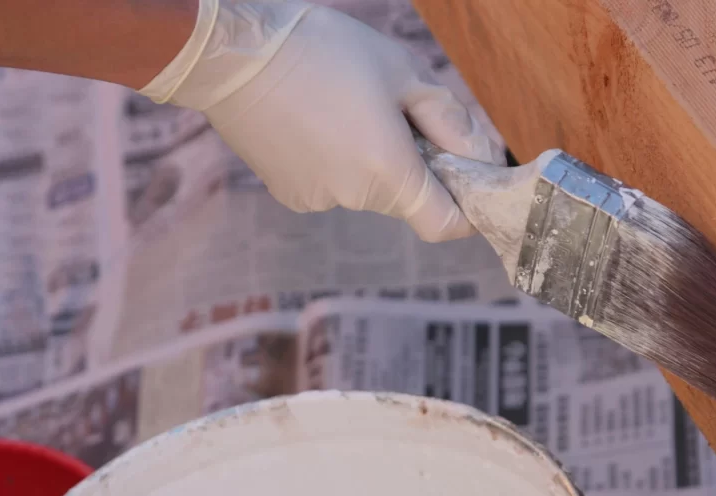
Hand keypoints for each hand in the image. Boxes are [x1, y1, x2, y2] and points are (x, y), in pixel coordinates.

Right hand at [141, 0, 504, 241]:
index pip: (444, 224)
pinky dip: (335, 162)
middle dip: (413, 166)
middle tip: (397, 115)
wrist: (234, 55)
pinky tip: (313, 121)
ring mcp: (318, 200)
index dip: (464, 211)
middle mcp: (354, 198)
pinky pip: (330, 184)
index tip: (467, 184)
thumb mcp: (402, 72)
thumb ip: (449, 121)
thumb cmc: (325, 52)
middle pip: (404, 200)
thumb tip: (480, 155)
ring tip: (344, 108)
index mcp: (389, 171)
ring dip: (370, 161)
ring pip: (366, 190)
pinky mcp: (290, 194)